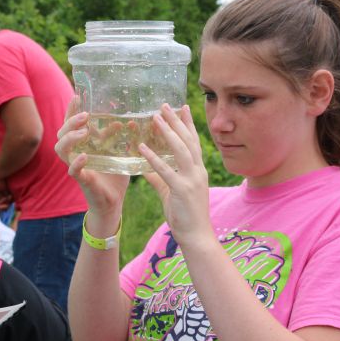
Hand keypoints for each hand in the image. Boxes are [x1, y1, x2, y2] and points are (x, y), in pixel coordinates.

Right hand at [54, 97, 129, 217]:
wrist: (113, 201)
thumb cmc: (114, 175)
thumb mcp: (118, 151)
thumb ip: (120, 137)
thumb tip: (132, 120)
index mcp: (83, 144)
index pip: (71, 123)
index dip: (71, 110)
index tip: (77, 96)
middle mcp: (75, 152)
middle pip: (62, 132)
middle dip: (71, 121)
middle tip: (86, 115)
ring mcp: (76, 166)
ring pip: (61, 149)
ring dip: (71, 138)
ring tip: (84, 132)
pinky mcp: (81, 180)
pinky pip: (72, 170)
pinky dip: (76, 163)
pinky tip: (84, 156)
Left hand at [138, 104, 213, 244]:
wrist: (196, 236)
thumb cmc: (185, 216)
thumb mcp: (170, 192)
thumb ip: (159, 178)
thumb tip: (145, 168)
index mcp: (198, 170)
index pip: (193, 141)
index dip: (188, 123)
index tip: (182, 106)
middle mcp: (197, 171)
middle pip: (187, 140)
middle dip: (176, 121)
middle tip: (165, 104)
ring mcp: (191, 180)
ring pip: (180, 149)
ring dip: (167, 132)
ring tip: (155, 117)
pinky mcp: (182, 190)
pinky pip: (166, 170)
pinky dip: (153, 158)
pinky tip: (142, 148)